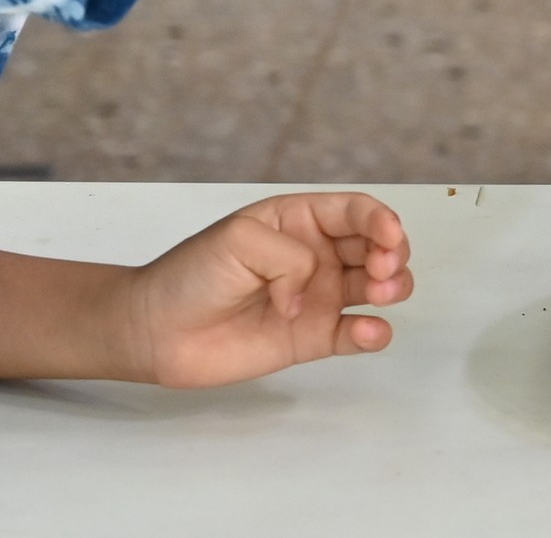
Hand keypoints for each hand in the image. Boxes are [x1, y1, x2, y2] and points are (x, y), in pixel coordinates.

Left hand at [116, 193, 412, 388]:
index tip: (389, 236)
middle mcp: (316, 256)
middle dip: (392, 254)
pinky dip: (374, 333)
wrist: (158, 331)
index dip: (381, 220)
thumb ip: (289, 256)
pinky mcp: (313, 338)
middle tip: (381, 270)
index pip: (356, 211)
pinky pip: (358, 335)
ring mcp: (318, 297)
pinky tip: (370, 331)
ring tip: (377, 295)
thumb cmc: (189, 276)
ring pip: (378, 288)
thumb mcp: (239, 240)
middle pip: (378, 247)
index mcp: (299, 221)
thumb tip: (312, 290)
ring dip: (392, 288)